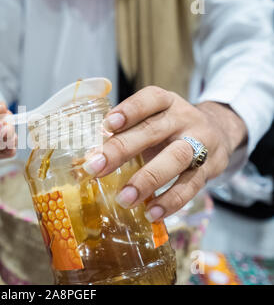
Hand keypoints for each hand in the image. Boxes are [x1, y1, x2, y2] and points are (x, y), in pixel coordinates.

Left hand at [82, 86, 246, 221]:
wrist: (221, 132)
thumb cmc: (172, 129)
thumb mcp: (155, 120)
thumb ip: (129, 133)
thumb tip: (91, 157)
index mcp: (167, 103)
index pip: (151, 99)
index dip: (130, 110)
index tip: (108, 124)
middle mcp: (184, 119)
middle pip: (154, 130)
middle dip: (122, 149)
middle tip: (96, 168)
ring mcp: (200, 143)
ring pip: (176, 158)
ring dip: (147, 180)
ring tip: (124, 198)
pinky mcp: (209, 169)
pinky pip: (190, 186)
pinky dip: (170, 201)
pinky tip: (151, 213)